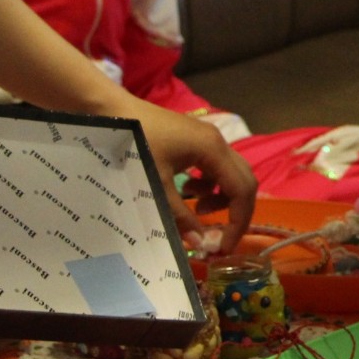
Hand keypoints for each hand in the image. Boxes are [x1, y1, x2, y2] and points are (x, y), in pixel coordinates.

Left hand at [130, 102, 257, 247]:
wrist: (114, 112)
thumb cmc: (136, 145)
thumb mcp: (156, 185)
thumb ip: (179, 216)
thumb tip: (199, 243)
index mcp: (213, 150)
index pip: (242, 190)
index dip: (238, 221)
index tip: (224, 246)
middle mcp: (218, 142)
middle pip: (243, 180)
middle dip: (236, 211)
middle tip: (220, 236)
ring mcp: (208, 138)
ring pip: (230, 173)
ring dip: (220, 196)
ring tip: (197, 209)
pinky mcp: (196, 139)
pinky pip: (215, 167)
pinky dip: (208, 184)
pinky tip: (186, 190)